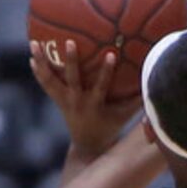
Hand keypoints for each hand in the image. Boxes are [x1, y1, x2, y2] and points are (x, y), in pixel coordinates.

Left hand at [30, 40, 136, 154]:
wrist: (88, 145)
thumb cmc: (110, 126)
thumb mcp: (125, 115)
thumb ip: (138, 99)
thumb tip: (153, 79)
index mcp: (94, 104)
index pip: (101, 86)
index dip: (106, 71)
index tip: (111, 54)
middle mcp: (77, 102)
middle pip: (72, 80)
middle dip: (71, 61)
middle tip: (69, 42)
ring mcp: (64, 101)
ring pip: (51, 80)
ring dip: (43, 62)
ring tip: (34, 44)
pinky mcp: (57, 100)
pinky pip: (45, 84)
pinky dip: (39, 71)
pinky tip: (33, 57)